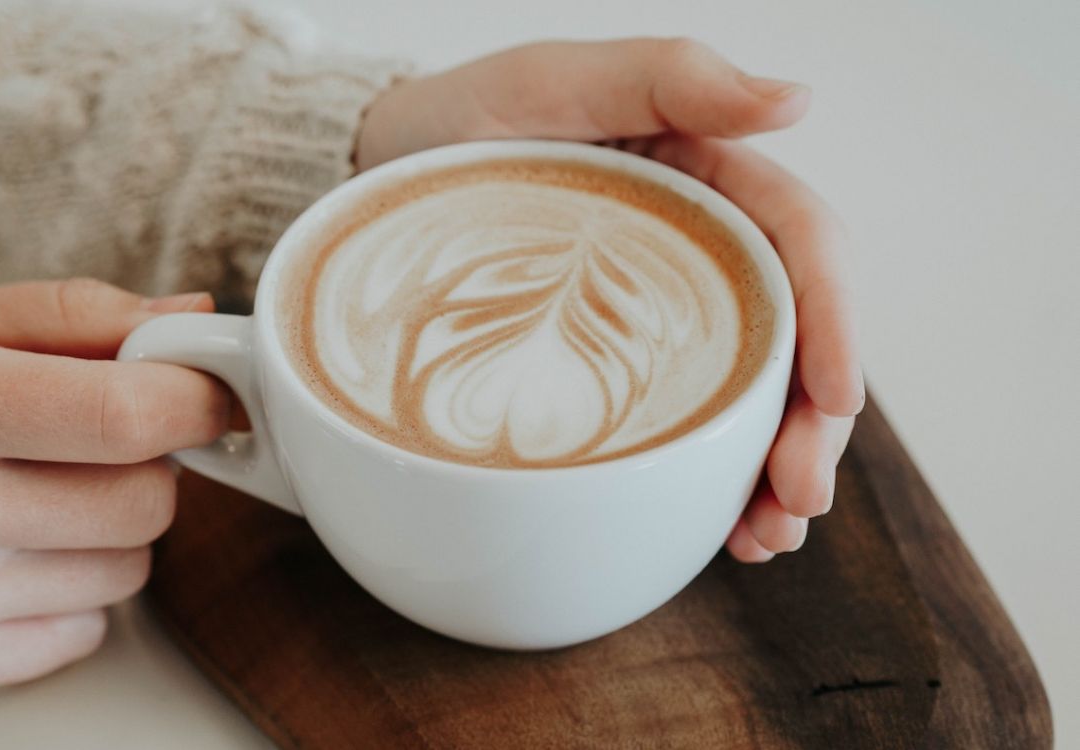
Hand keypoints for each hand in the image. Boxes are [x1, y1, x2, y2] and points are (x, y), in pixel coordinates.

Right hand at [0, 280, 229, 695]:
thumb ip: (70, 315)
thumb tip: (192, 316)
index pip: (122, 415)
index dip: (195, 400)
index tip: (208, 392)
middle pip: (144, 503)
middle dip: (149, 464)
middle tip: (95, 441)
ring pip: (126, 573)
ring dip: (110, 529)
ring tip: (34, 495)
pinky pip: (82, 631)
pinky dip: (71, 591)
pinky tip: (6, 552)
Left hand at [358, 39, 863, 560]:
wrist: (381, 174)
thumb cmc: (463, 121)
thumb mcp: (553, 81)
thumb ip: (668, 76)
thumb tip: (796, 99)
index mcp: (707, 182)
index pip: (802, 246)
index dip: (835, 322)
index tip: (835, 400)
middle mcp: (699, 255)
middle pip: (790, 340)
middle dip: (812, 426)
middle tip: (798, 502)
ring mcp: (660, 318)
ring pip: (748, 396)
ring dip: (772, 471)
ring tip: (767, 539)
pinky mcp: (615, 366)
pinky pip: (680, 424)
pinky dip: (710, 479)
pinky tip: (721, 527)